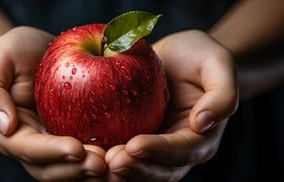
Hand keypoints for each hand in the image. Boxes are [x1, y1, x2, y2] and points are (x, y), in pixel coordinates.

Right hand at [0, 26, 105, 180]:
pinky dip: (104, 159)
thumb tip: (5, 126)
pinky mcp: (76, 135)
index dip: (51, 152)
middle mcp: (34, 144)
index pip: (29, 149)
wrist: (34, 50)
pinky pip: (89, 154)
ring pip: (72, 168)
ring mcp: (56, 142)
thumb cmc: (13, 52)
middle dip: (76, 170)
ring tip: (116, 167)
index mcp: (12, 132)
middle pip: (52, 168)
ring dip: (92, 173)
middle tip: (102, 163)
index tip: (76, 149)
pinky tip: (124, 155)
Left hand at [105, 30, 238, 180]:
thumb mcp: (216, 63)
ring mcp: (157, 147)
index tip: (134, 146)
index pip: (183, 151)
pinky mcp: (138, 138)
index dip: (159, 151)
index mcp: (201, 136)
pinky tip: (91, 152)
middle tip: (111, 161)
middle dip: (136, 168)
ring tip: (99, 162)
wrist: (178, 56)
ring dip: (122, 170)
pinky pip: (126, 155)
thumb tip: (204, 123)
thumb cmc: (198, 55)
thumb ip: (222, 93)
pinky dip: (110, 158)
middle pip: (160, 170)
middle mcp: (179, 148)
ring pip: (141, 169)